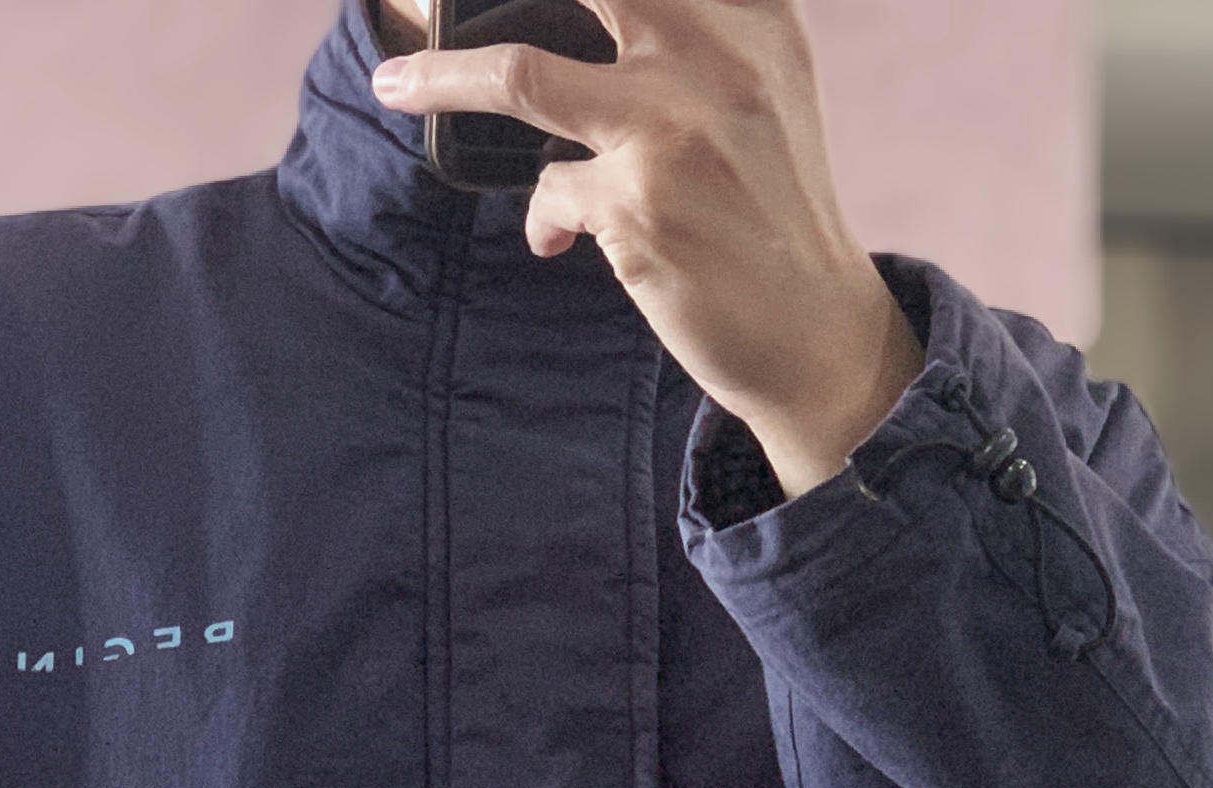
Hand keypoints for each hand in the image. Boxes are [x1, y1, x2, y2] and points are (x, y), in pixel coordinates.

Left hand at [373, 0, 924, 499]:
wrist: (816, 330)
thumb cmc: (773, 209)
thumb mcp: (761, 90)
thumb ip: (696, 32)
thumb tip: (582, 14)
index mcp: (752, 15)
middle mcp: (715, 56)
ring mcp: (671, 131)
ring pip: (518, 75)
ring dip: (444, 79)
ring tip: (396, 83)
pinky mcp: (638, 209)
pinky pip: (548, 193)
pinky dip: (545, 216)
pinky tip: (560, 239)